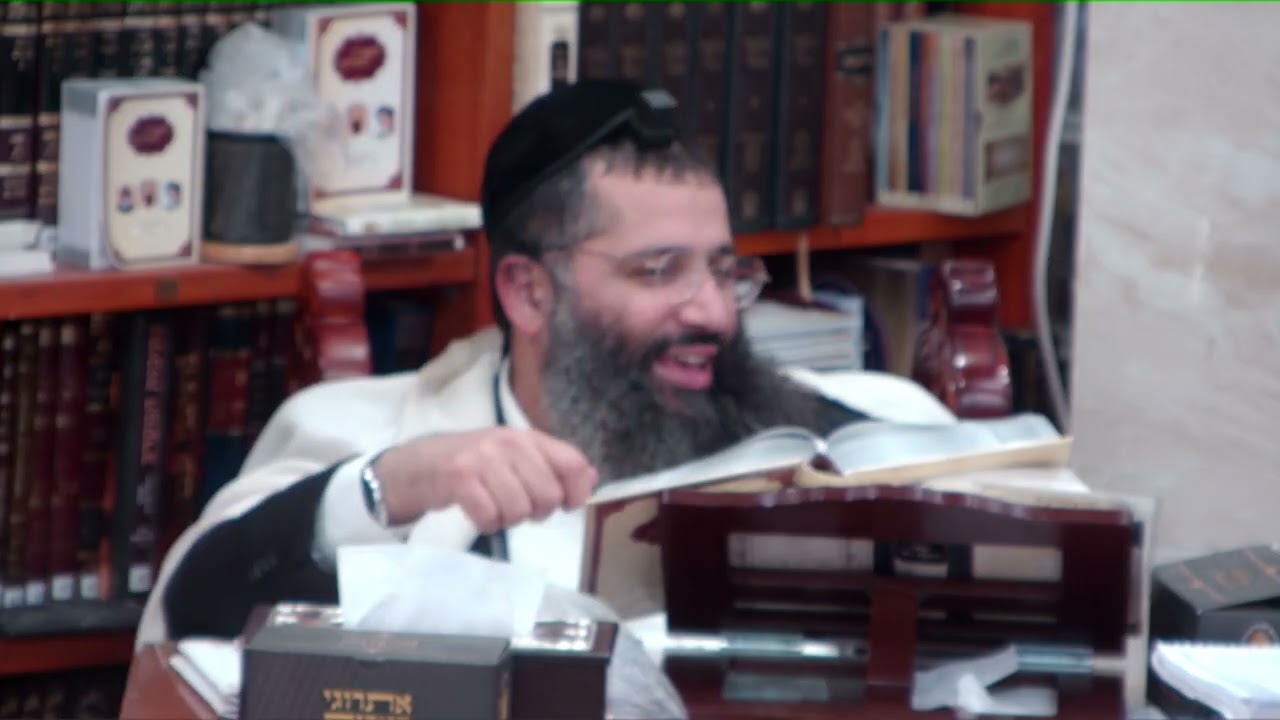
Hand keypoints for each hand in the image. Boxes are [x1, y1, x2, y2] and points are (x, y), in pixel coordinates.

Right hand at [372, 428, 598, 531]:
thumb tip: (593, 479)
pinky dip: (486, 523)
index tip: (566, 506)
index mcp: (528, 438)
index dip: (577, 492)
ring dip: (507, 519)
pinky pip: (489, 516)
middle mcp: (509, 442)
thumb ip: (554, 466)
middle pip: (547, 495)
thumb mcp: (517, 459)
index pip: (573, 463)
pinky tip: (478, 512)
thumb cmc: (475, 464)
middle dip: (535, 512)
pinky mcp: (459, 478)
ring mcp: (483, 458)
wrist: (419, 465)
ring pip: (519, 510)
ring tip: (494, 507)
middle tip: (517, 506)